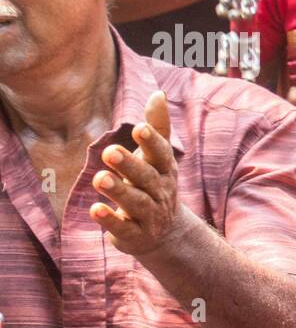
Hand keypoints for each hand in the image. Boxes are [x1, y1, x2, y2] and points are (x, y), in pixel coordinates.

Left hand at [90, 90, 190, 256]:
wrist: (166, 234)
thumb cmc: (155, 186)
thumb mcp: (158, 159)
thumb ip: (158, 127)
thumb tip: (157, 93)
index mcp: (164, 171)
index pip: (160, 155)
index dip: (152, 142)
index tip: (139, 128)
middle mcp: (159, 192)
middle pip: (146, 177)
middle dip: (129, 165)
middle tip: (109, 151)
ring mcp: (148, 215)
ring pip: (135, 202)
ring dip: (118, 191)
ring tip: (99, 178)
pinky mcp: (134, 235)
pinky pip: (123, 228)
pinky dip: (110, 220)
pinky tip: (96, 210)